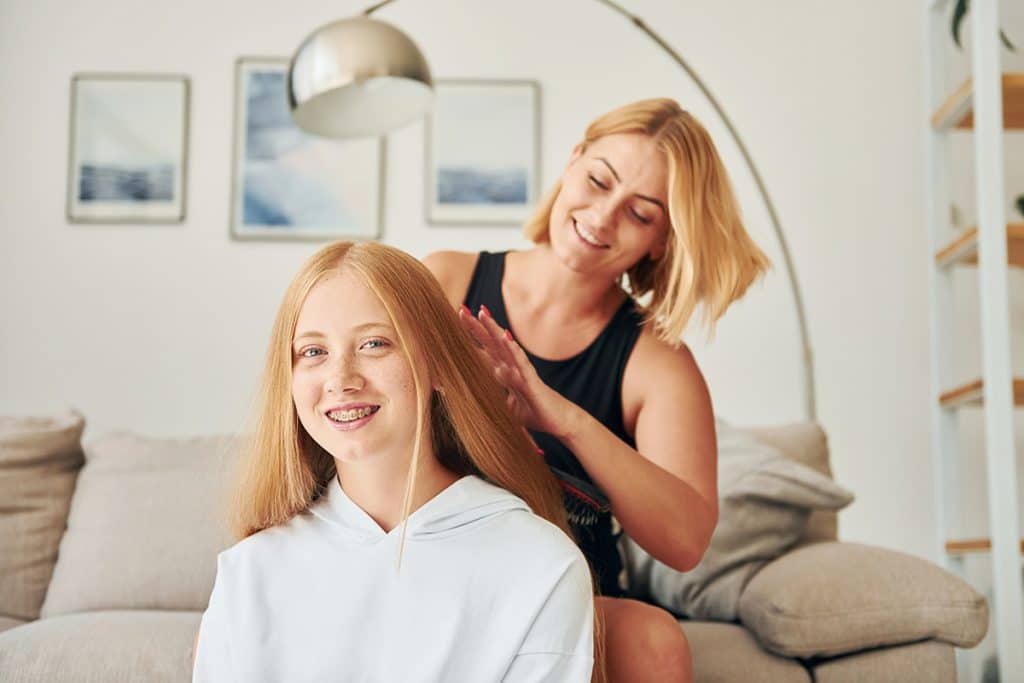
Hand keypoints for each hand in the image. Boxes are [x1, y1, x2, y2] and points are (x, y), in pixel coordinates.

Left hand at [458, 304, 569, 435]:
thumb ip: (494, 402)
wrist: (562, 423)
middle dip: (476, 326)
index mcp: (505, 373)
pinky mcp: (532, 381)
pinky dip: (512, 349)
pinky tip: (505, 336)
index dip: (472, 336)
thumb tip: (476, 402)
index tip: (459, 320)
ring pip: (505, 346)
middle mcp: (512, 368)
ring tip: (482, 313)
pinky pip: (521, 363)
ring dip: (493, 329)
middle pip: (491, 343)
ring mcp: (522, 372)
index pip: (485, 350)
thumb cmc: (536, 414)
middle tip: (461, 309)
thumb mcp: (507, 409)